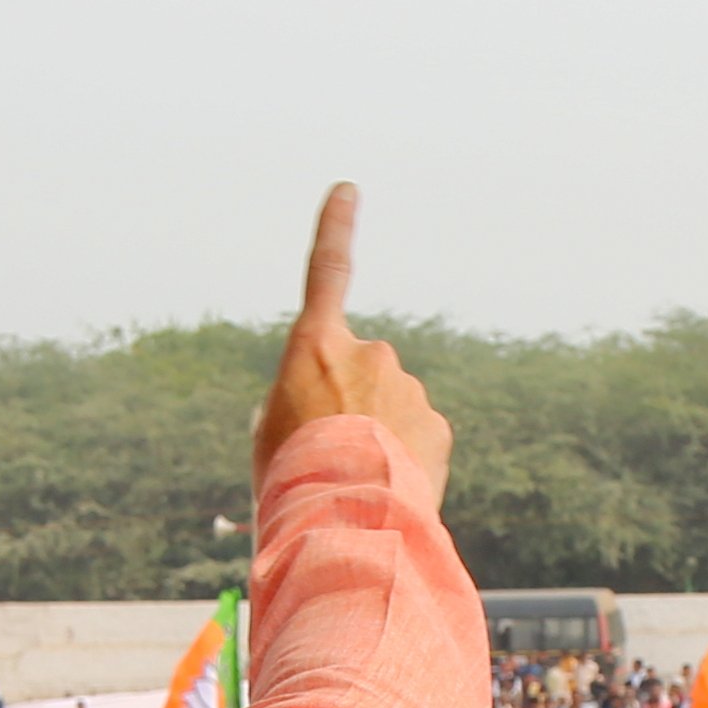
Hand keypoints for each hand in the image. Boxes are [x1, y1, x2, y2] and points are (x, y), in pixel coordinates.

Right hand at [252, 182, 451, 512]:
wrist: (342, 517)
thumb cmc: (290, 477)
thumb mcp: (271, 433)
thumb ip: (301, 400)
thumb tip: (337, 410)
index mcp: (316, 346)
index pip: (326, 272)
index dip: (336, 229)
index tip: (348, 189)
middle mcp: (369, 353)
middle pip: (359, 373)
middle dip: (351, 407)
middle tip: (329, 454)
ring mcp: (408, 387)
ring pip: (392, 409)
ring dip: (376, 438)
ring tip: (355, 480)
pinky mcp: (437, 423)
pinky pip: (417, 439)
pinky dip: (404, 461)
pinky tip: (386, 490)